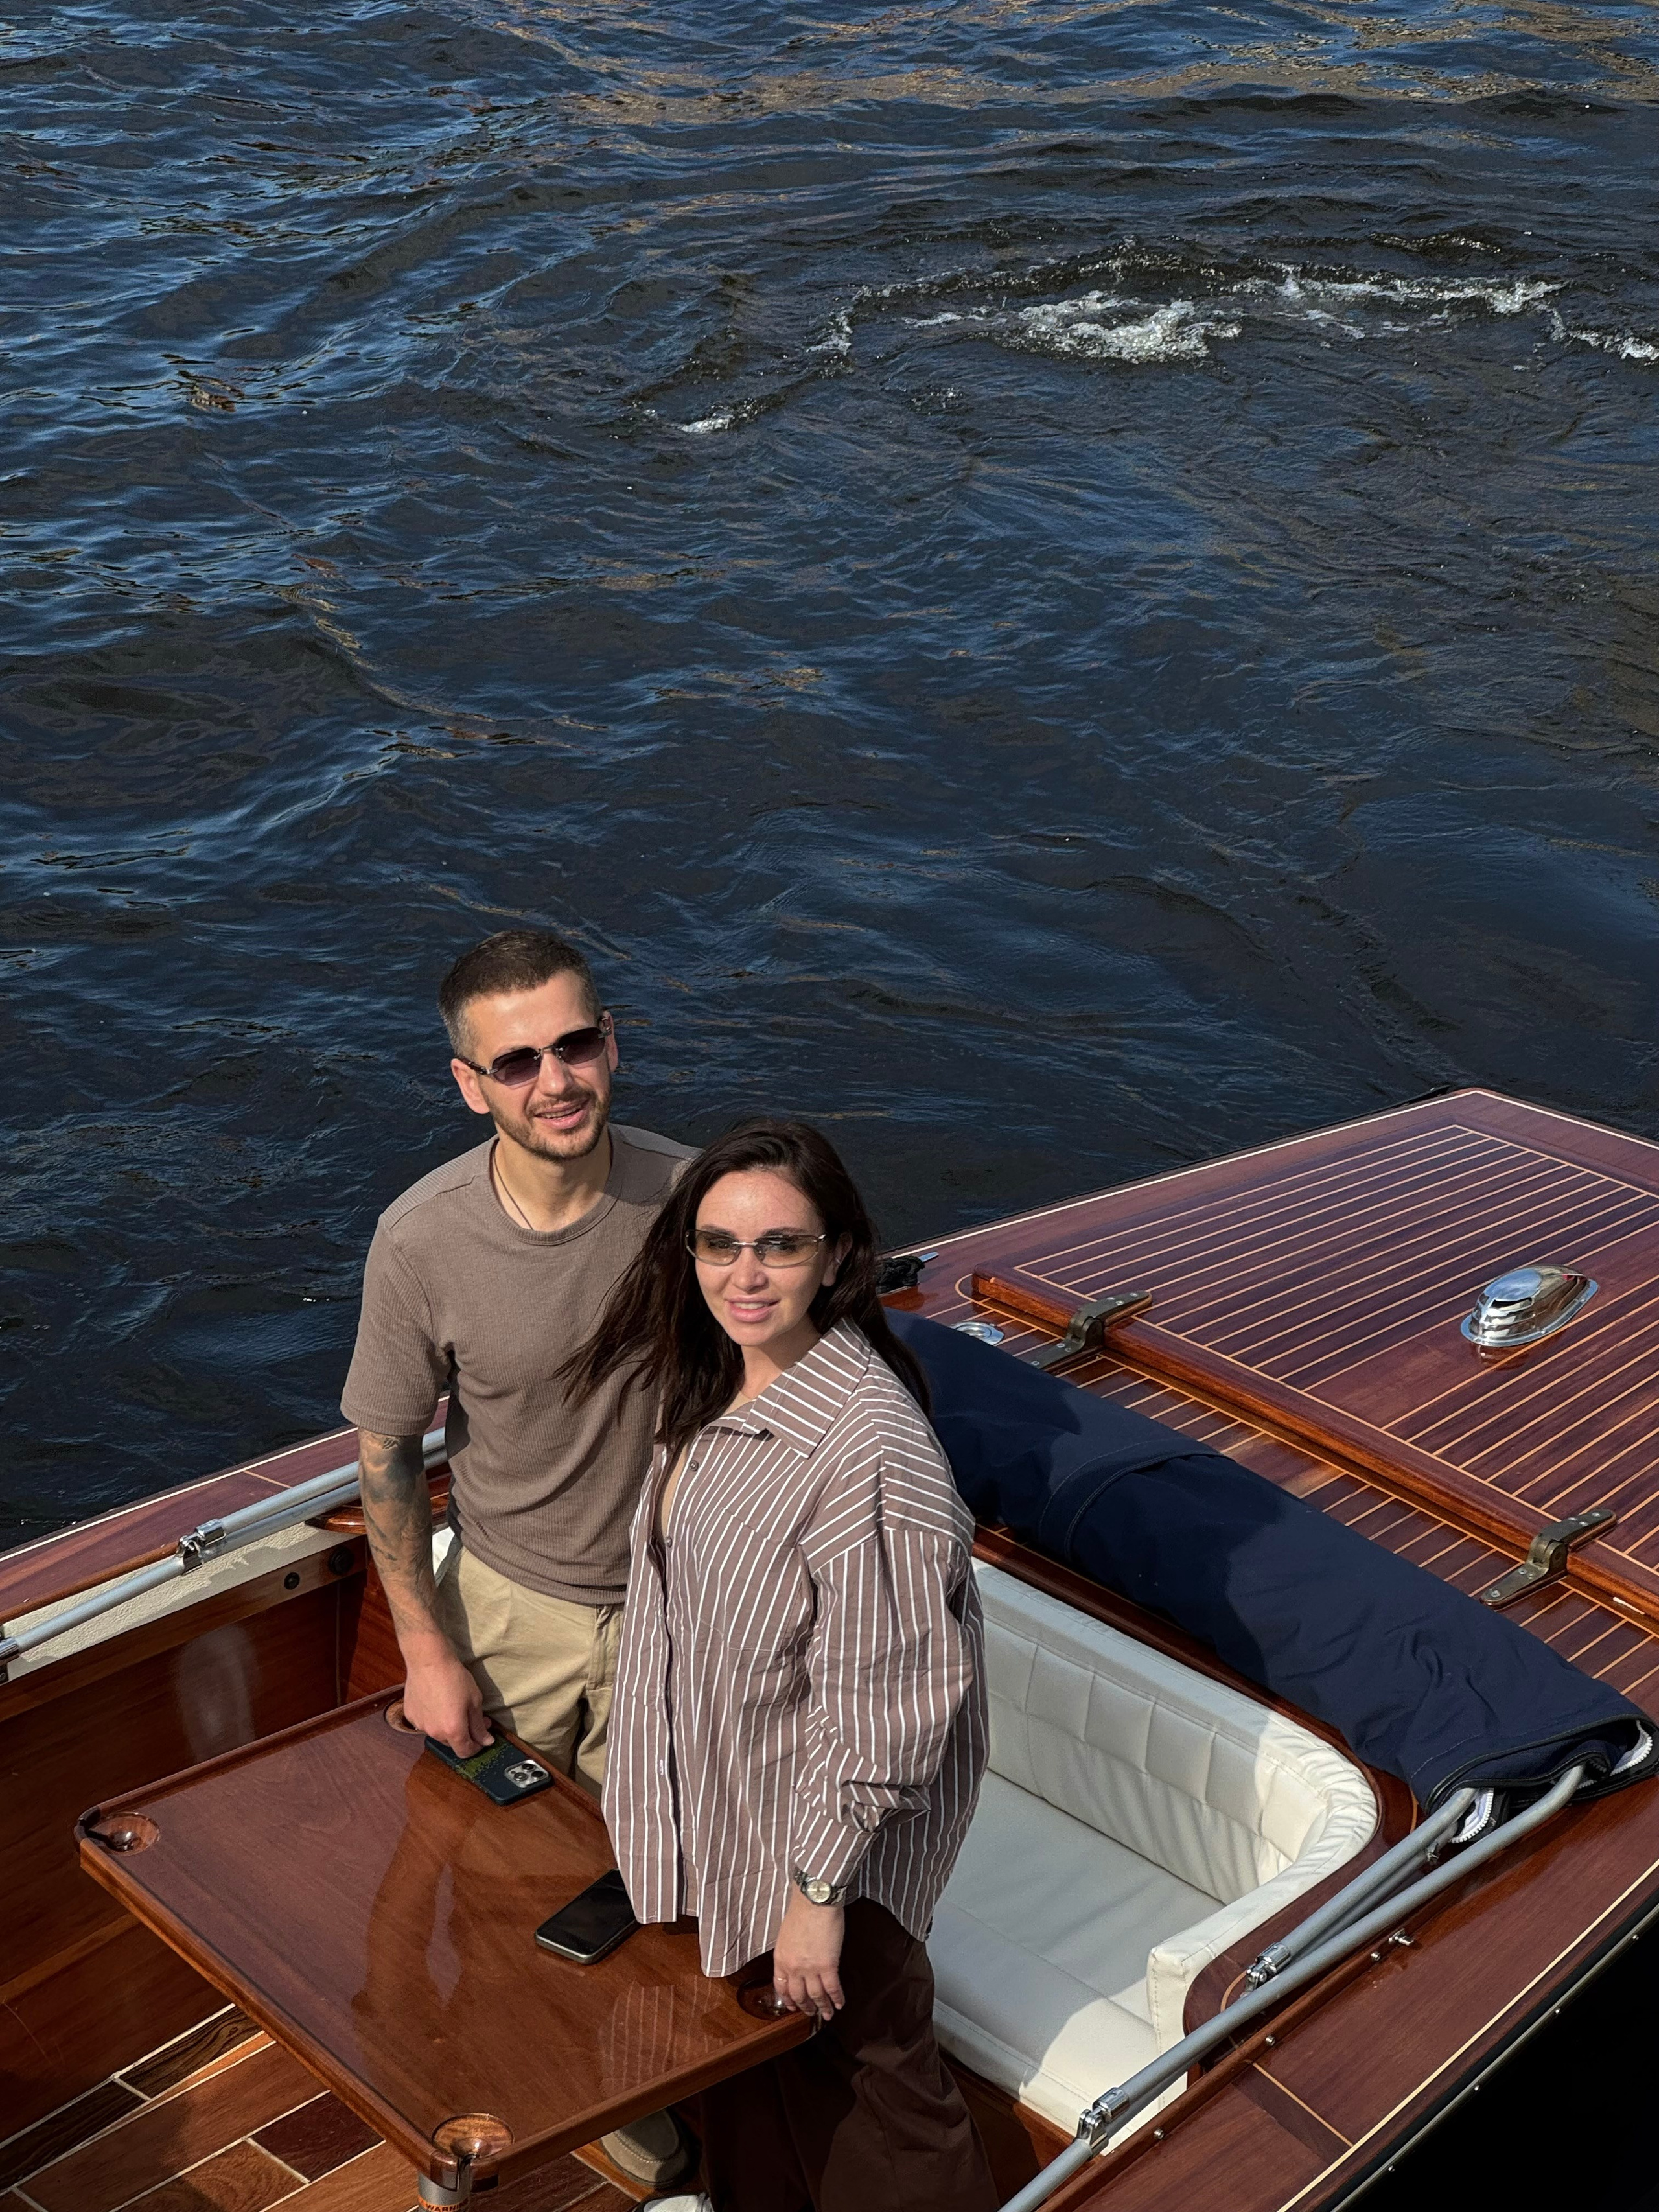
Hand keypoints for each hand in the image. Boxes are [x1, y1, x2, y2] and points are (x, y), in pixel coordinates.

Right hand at [401, 1644, 489, 1756]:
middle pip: (452, 1743)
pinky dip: (433, 1717)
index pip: (465, 1752)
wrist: (428, 1661)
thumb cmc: (454, 1678)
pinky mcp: (410, 1716)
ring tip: (453, 1705)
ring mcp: (420, 1725)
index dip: (476, 1747)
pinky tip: (437, 1701)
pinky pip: (425, 1722)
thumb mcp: (474, 1700)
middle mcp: (435, 1733)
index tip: (482, 1736)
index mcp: (453, 1731)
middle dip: (464, 1734)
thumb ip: (479, 1725)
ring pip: (438, 1733)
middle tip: (473, 1716)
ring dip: (447, 1726)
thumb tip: (486, 1741)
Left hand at [772, 1889, 844, 2020]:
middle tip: (811, 2013)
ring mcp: (810, 1969)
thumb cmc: (802, 1911)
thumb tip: (796, 1961)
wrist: (814, 1901)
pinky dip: (836, 1998)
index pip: (781, 1987)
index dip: (788, 2000)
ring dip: (822, 2007)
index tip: (793, 2006)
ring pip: (816, 1996)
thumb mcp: (786, 1934)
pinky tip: (839, 2003)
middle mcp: (793, 1968)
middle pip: (799, 1995)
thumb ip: (789, 1952)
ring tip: (827, 2014)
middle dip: (805, 2007)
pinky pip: (832, 1988)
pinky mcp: (828, 1965)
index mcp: (781, 1959)